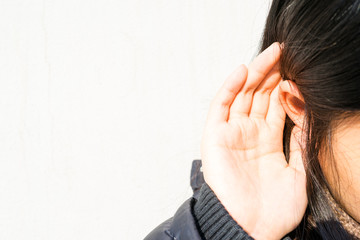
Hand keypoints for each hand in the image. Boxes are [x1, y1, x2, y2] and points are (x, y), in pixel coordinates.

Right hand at [200, 42, 306, 239]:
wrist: (249, 228)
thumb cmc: (272, 209)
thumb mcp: (298, 172)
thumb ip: (300, 142)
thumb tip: (306, 113)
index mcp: (267, 141)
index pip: (275, 106)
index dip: (286, 86)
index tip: (298, 68)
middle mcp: (249, 134)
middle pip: (260, 96)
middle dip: (273, 73)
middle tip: (286, 52)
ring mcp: (231, 133)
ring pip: (243, 95)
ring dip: (256, 74)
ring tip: (271, 54)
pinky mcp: (215, 136)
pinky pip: (221, 106)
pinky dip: (230, 87)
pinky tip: (243, 71)